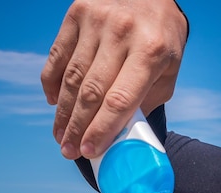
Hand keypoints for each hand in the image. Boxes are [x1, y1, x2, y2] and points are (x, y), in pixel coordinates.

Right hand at [41, 0, 187, 159]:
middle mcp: (122, 33)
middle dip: (77, 128)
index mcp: (151, 51)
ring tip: (60, 135)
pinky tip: (54, 102)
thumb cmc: (161, 36)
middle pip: (91, 93)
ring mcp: (97, 21)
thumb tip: (119, 133)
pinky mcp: (77, 14)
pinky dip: (52, 83)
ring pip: (71, 78)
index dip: (101, 130)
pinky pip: (57, 56)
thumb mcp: (168, 68)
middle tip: (69, 150)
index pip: (120, 100)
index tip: (89, 151)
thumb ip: (146, 99)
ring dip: (63, 113)